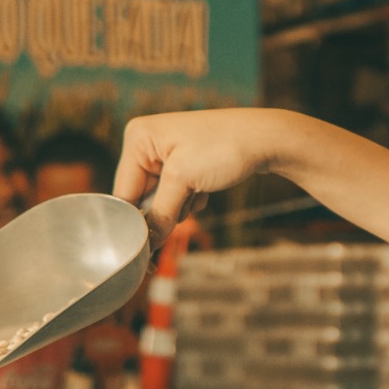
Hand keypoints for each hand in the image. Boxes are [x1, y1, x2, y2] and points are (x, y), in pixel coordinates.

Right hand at [113, 109, 303, 229]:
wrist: (266, 139)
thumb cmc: (224, 148)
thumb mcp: (185, 181)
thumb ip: (160, 214)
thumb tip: (145, 247)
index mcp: (137, 138)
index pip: (122, 192)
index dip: (134, 222)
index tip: (143, 250)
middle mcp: (146, 143)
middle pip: (140, 198)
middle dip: (164, 210)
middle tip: (187, 204)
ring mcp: (165, 153)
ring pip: (160, 200)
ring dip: (180, 206)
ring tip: (200, 189)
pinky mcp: (182, 163)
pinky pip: (175, 195)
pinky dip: (190, 199)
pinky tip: (206, 187)